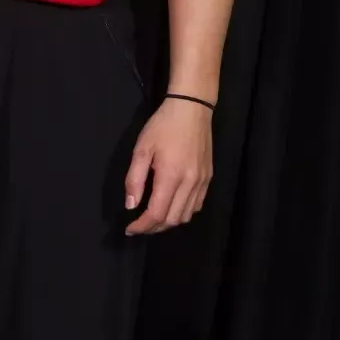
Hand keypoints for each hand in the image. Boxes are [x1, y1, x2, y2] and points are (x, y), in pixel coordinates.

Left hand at [122, 97, 212, 234]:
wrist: (192, 109)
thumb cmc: (163, 126)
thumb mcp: (141, 149)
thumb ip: (134, 179)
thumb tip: (131, 205)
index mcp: (171, 176)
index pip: (157, 213)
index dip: (142, 226)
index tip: (130, 229)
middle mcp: (190, 183)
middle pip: (172, 219)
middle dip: (153, 228)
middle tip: (138, 226)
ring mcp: (202, 182)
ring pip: (186, 216)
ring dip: (168, 222)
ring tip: (152, 219)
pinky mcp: (208, 178)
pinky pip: (196, 205)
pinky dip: (183, 213)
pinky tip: (171, 207)